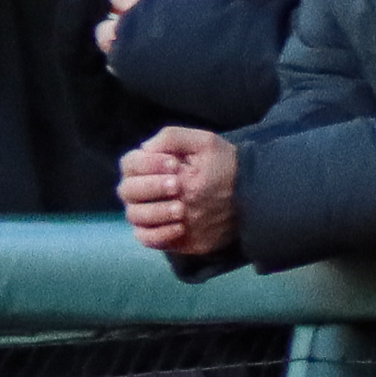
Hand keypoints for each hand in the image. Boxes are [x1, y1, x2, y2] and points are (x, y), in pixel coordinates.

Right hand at [116, 124, 239, 258]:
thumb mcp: (204, 143)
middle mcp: (144, 191)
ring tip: (181, 210)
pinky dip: (158, 234)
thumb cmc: (223, 166)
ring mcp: (151, 214)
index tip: (174, 165)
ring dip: (156, 211)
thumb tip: (145, 148)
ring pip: (134, 215)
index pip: (130, 164)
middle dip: (151, 187)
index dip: (147, 164)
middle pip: (127, 190)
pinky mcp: (161, 235)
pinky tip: (180, 227)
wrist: (248, 196)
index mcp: (150, 167)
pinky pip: (145, 238)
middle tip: (177, 186)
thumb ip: (171, 138)